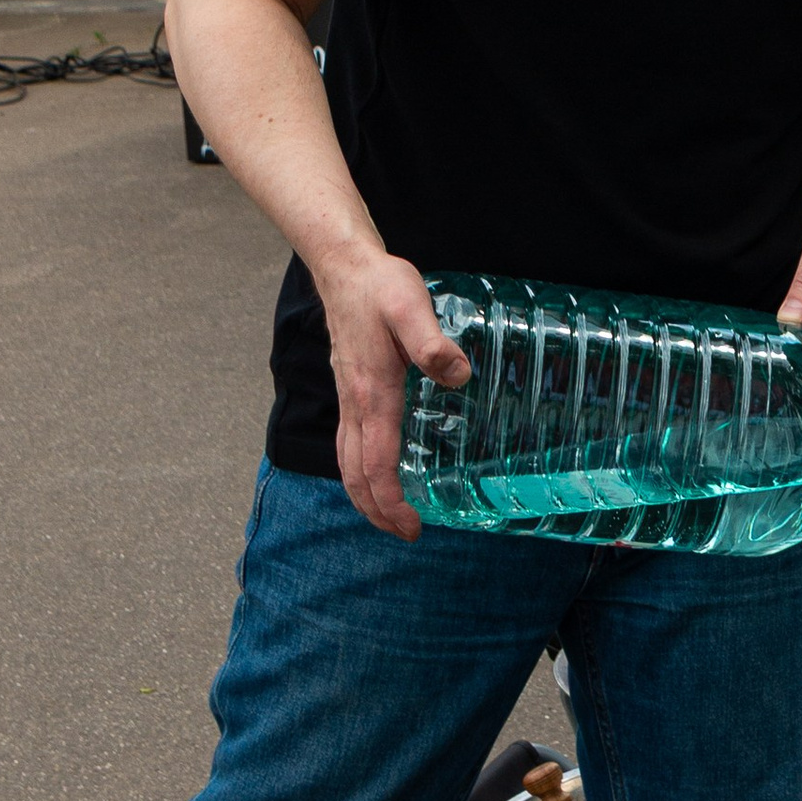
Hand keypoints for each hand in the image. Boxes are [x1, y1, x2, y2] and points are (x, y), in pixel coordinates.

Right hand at [314, 245, 470, 535]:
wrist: (343, 267)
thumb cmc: (380, 286)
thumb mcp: (411, 306)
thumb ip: (432, 343)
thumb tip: (458, 376)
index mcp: (373, 394)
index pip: (377, 463)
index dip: (392, 501)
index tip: (412, 527)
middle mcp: (355, 403)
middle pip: (355, 474)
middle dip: (377, 511)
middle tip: (406, 534)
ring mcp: (348, 398)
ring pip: (346, 461)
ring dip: (365, 495)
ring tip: (389, 514)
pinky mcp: (349, 389)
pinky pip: (348, 442)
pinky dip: (359, 469)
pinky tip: (377, 468)